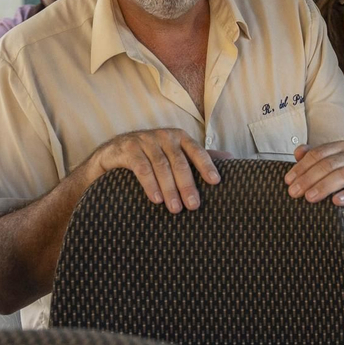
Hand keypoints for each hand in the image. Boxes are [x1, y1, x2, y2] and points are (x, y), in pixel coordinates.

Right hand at [85, 128, 221, 212]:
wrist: (112, 154)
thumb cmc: (150, 157)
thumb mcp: (173, 155)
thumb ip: (198, 158)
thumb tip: (232, 159)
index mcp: (179, 137)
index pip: (196, 151)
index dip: (206, 166)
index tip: (216, 183)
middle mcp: (163, 136)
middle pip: (179, 162)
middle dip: (187, 185)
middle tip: (194, 206)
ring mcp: (144, 141)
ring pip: (161, 166)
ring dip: (169, 189)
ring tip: (175, 208)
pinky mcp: (127, 149)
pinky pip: (141, 168)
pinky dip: (150, 184)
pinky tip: (156, 199)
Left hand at [285, 141, 343, 219]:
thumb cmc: (340, 181)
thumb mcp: (324, 169)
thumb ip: (310, 159)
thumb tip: (298, 152)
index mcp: (340, 148)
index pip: (318, 154)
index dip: (301, 167)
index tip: (288, 181)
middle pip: (329, 164)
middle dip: (309, 178)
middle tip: (295, 192)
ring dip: (324, 186)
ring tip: (310, 197)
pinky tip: (335, 201)